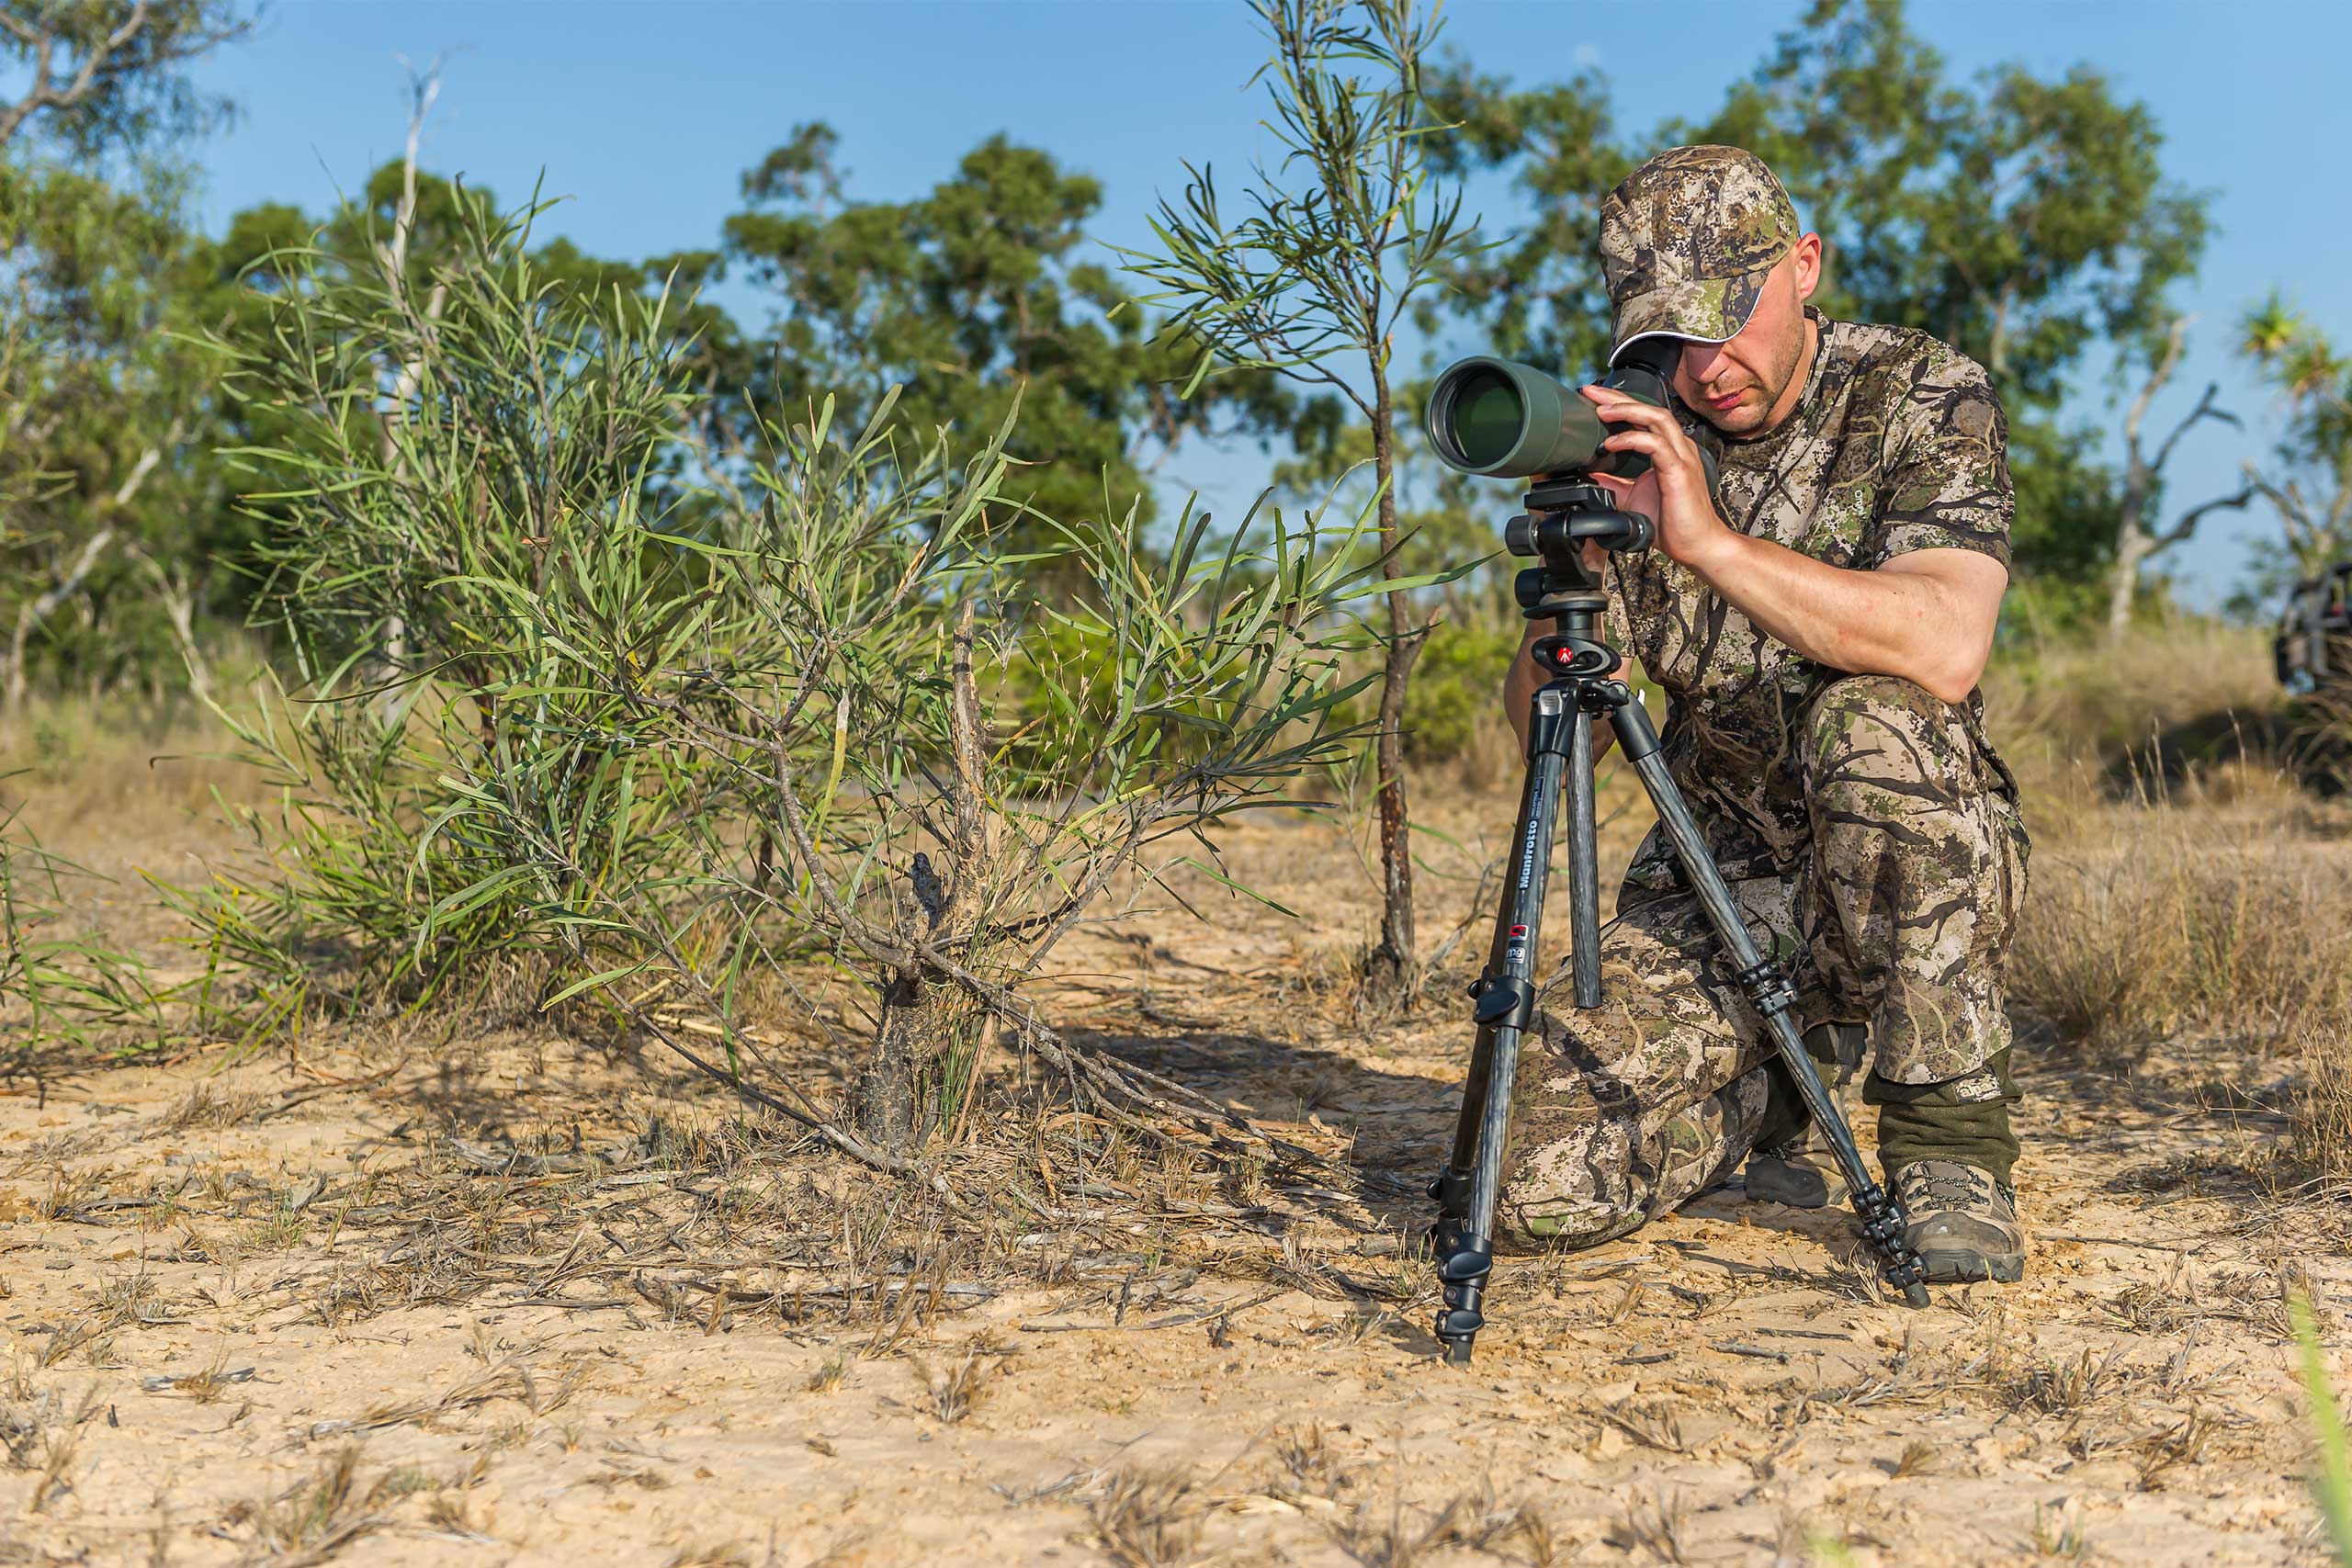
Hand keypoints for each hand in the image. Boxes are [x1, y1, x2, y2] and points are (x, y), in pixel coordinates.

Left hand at [1580, 385, 1734, 573]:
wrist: (1698, 545)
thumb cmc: (1673, 523)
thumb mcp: (1632, 499)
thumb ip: (1613, 484)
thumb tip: (1588, 475)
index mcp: (1669, 450)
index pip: (1644, 416)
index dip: (1619, 403)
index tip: (1592, 399)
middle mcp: (1678, 447)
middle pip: (1649, 408)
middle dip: (1618, 397)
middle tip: (1590, 391)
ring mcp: (1681, 457)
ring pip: (1656, 418)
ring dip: (1626, 410)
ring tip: (1600, 410)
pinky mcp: (1679, 471)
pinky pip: (1655, 445)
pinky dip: (1632, 439)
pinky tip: (1611, 443)